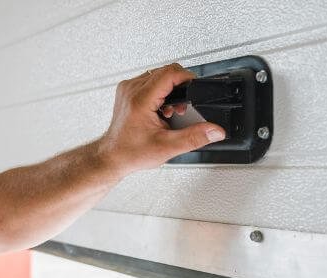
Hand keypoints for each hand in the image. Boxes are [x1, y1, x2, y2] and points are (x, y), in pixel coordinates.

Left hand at [96, 63, 224, 176]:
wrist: (112, 157)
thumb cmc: (130, 152)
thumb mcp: (167, 147)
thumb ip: (194, 137)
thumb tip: (214, 131)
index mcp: (140, 99)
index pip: (170, 73)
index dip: (187, 78)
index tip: (195, 87)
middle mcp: (132, 89)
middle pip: (165, 71)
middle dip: (180, 87)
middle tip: (181, 108)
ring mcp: (127, 89)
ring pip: (158, 75)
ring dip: (170, 89)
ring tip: (169, 110)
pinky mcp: (127, 91)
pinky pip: (149, 80)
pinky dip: (159, 91)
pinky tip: (160, 108)